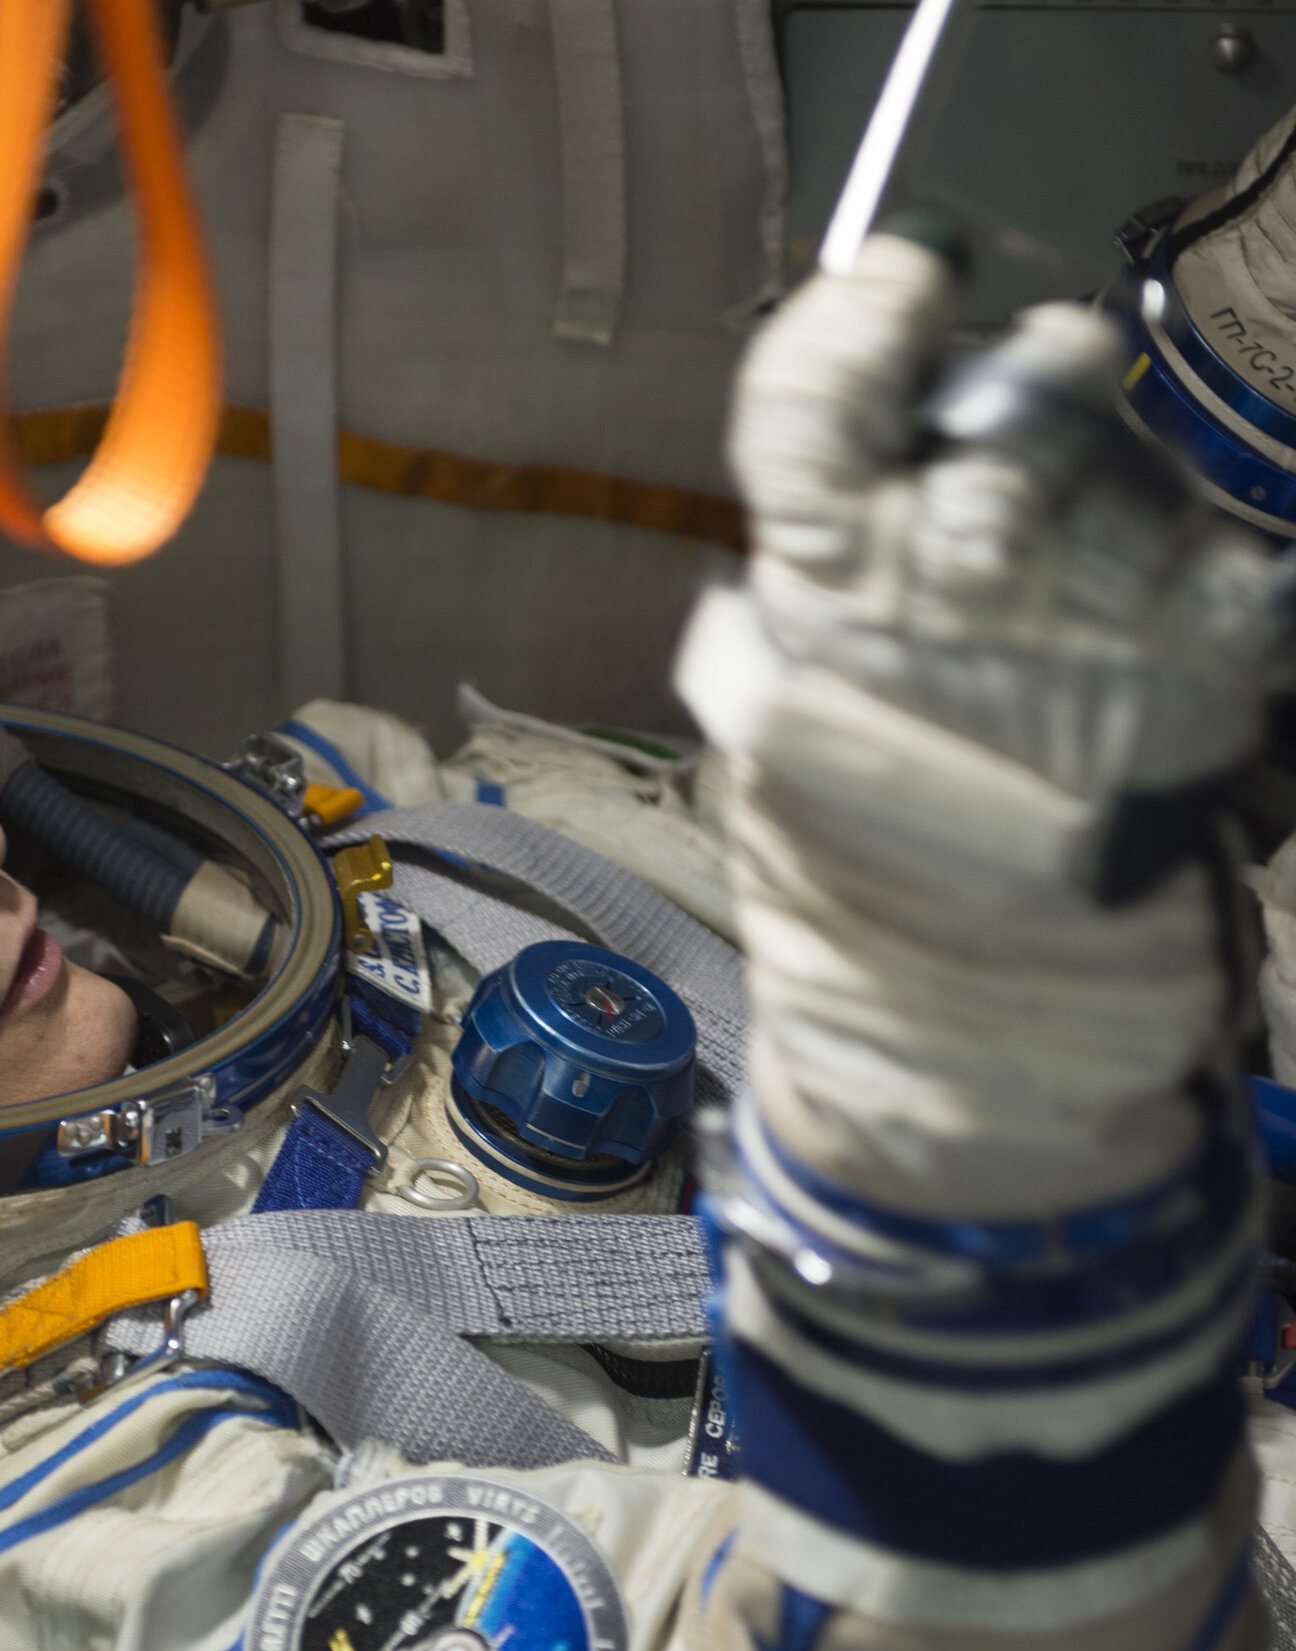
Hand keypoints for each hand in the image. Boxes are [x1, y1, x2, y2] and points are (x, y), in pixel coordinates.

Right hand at [680, 236, 1291, 1213]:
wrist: (985, 1027)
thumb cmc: (859, 896)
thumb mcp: (772, 748)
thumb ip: (811, 613)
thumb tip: (842, 510)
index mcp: (827, 602)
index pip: (822, 392)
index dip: (856, 318)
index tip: (897, 283)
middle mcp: (963, 578)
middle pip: (1011, 391)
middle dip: (1018, 400)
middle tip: (1014, 456)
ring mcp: (1099, 609)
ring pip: (1119, 459)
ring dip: (1100, 500)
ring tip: (1077, 612)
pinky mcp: (1217, 654)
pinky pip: (1208, 555)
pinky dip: (1182, 590)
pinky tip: (1140, 672)